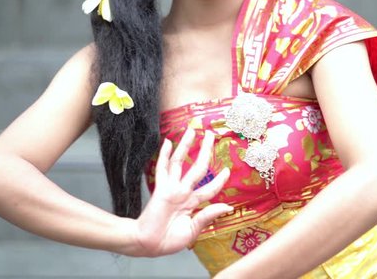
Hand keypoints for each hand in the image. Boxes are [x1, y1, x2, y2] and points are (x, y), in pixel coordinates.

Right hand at [131, 128, 230, 256]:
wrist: (148, 244)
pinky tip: (168, 142)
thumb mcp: (193, 230)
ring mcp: (171, 188)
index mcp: (192, 203)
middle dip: (205, 151)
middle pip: (198, 167)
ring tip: (192, 131)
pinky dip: (164, 155)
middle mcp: (183, 192)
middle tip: (212, 135)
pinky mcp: (160, 189)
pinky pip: (162, 168)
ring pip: (180, 162)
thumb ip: (208, 216)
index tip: (227, 170)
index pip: (210, 188)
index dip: (219, 180)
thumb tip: (228, 207)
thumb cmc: (168, 241)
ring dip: (186, 146)